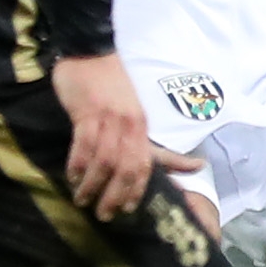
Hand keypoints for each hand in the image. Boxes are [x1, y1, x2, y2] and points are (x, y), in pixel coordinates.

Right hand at [51, 53, 199, 219]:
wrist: (90, 53)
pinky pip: (84, 144)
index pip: (147, 163)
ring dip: (92, 184)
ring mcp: (108, 118)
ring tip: (82, 199)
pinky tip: (71, 175)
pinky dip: (78, 163)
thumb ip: (149, 144)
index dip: (138, 189)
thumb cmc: (112, 87)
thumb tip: (194, 167)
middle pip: (126, 168)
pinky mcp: (87, 112)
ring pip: (105, 160)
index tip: (129, 209)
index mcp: (141, 127)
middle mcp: (129, 125)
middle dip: (115, 195)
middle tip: (103, 214)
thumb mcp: (134, 115)